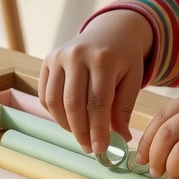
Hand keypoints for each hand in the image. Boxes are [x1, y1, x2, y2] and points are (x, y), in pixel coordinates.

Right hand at [38, 9, 152, 153]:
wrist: (110, 29)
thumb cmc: (124, 57)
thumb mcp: (133, 79)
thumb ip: (124, 108)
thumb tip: (120, 139)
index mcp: (103, 58)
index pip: (98, 102)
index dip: (98, 129)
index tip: (100, 149)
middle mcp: (77, 55)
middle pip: (73, 103)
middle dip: (80, 131)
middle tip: (90, 148)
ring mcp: (59, 56)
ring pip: (54, 101)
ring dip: (66, 125)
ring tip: (80, 135)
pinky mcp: (47, 60)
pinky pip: (45, 95)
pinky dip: (55, 113)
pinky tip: (69, 120)